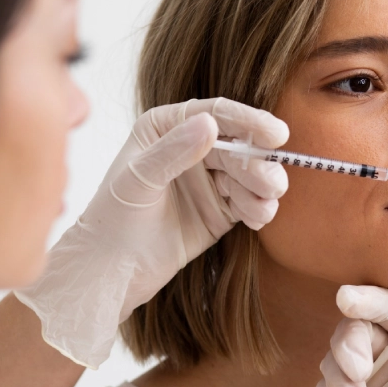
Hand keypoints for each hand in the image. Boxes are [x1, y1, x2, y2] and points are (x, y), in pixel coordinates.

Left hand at [15, 98, 288, 367]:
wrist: (111, 272)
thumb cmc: (111, 219)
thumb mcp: (138, 180)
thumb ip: (173, 152)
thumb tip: (210, 123)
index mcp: (167, 127)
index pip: (216, 114)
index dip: (249, 121)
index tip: (276, 134)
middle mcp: (192, 148)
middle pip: (239, 146)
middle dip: (259, 164)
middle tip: (272, 184)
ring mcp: (208, 180)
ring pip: (249, 174)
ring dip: (263, 188)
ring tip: (265, 206)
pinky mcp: (220, 211)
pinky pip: (248, 202)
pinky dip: (259, 208)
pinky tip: (258, 217)